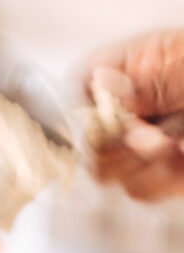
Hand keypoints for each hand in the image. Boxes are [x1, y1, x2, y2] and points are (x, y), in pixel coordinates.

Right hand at [82, 30, 183, 200]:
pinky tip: (182, 160)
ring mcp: (145, 146)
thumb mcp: (177, 61)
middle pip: (87, 141)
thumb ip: (132, 78)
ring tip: (174, 145)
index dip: (82, 111)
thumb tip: (98, 88)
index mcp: (133, 70)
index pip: (79, 90)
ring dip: (142, 164)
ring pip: (110, 174)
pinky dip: (162, 180)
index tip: (106, 119)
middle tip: (149, 134)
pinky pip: (140, 190)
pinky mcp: (162, 177)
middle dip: (116, 145)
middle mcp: (134, 109)